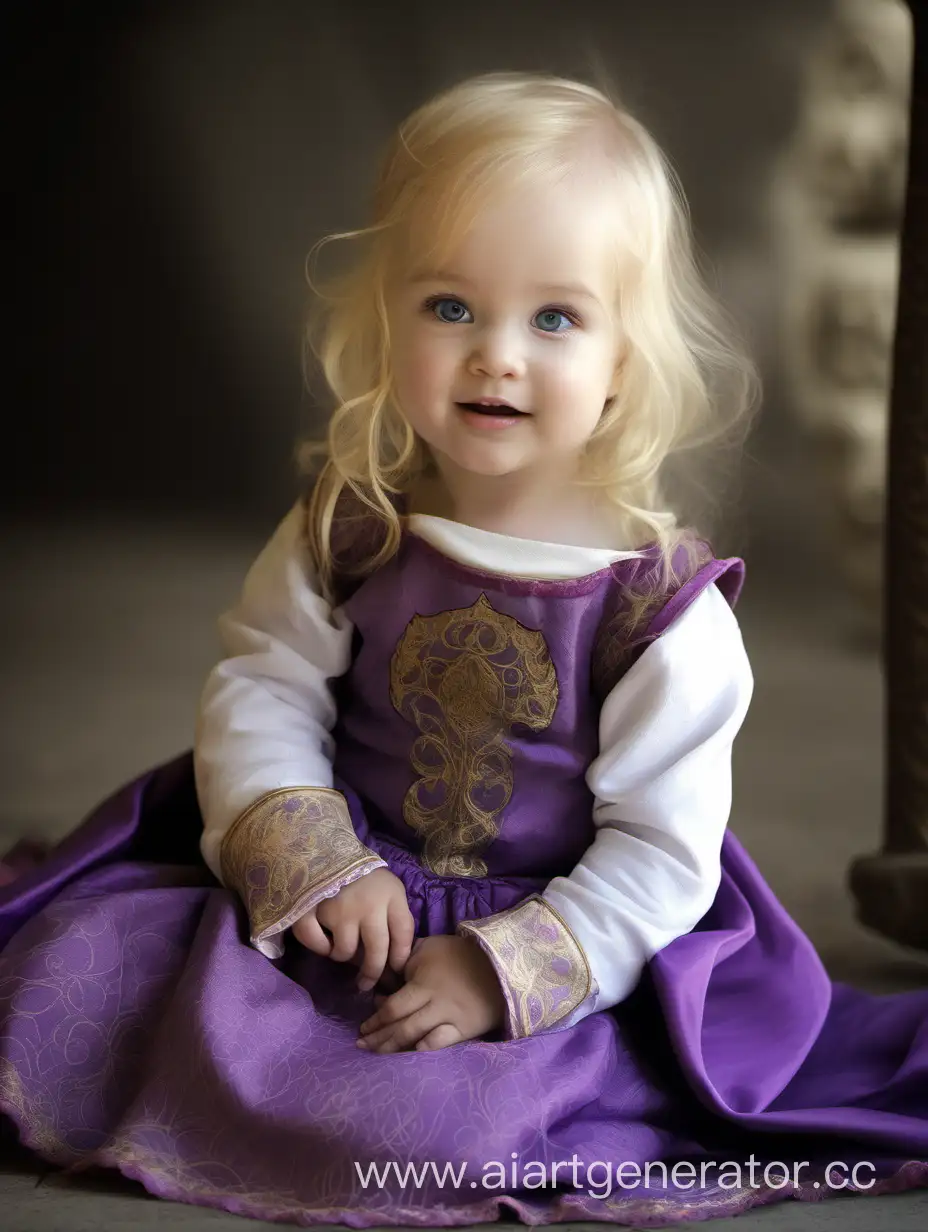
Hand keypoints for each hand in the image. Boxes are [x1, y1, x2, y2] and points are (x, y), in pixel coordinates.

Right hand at [291, 867, 414, 991]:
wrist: (330, 848)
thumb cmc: (365, 876)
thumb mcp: (390, 888)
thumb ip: (396, 915)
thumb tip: (396, 956)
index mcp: (390, 896)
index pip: (403, 934)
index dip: (401, 957)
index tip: (396, 968)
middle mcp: (368, 904)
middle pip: (377, 952)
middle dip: (373, 972)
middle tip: (367, 983)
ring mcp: (340, 908)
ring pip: (345, 951)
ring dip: (343, 956)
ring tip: (342, 949)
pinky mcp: (314, 909)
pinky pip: (315, 942)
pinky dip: (318, 947)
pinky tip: (323, 942)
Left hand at [357, 934, 505, 1052]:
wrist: (499, 965)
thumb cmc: (461, 954)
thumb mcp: (430, 946)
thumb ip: (407, 957)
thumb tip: (387, 971)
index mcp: (422, 982)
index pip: (392, 1006)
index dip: (375, 1019)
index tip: (363, 1026)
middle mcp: (432, 1002)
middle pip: (399, 1024)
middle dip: (378, 1036)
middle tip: (361, 1045)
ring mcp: (448, 1017)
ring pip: (414, 1036)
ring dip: (392, 1046)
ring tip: (376, 1053)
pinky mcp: (463, 1029)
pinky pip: (440, 1043)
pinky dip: (423, 1048)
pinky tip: (411, 1054)